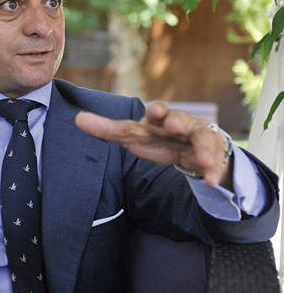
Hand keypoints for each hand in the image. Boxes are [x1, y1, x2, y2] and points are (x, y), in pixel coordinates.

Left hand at [75, 101, 232, 188]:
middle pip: (179, 118)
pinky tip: (211, 181)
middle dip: (177, 120)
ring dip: (203, 149)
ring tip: (204, 161)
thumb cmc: (157, 138)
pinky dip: (213, 171)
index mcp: (158, 119)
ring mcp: (198, 135)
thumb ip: (108, 129)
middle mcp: (179, 122)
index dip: (155, 111)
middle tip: (174, 125)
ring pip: (202, 137)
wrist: (191, 147)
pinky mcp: (212, 150)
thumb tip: (77, 118)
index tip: (153, 113)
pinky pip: (214, 160)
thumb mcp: (133, 135)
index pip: (155, 112)